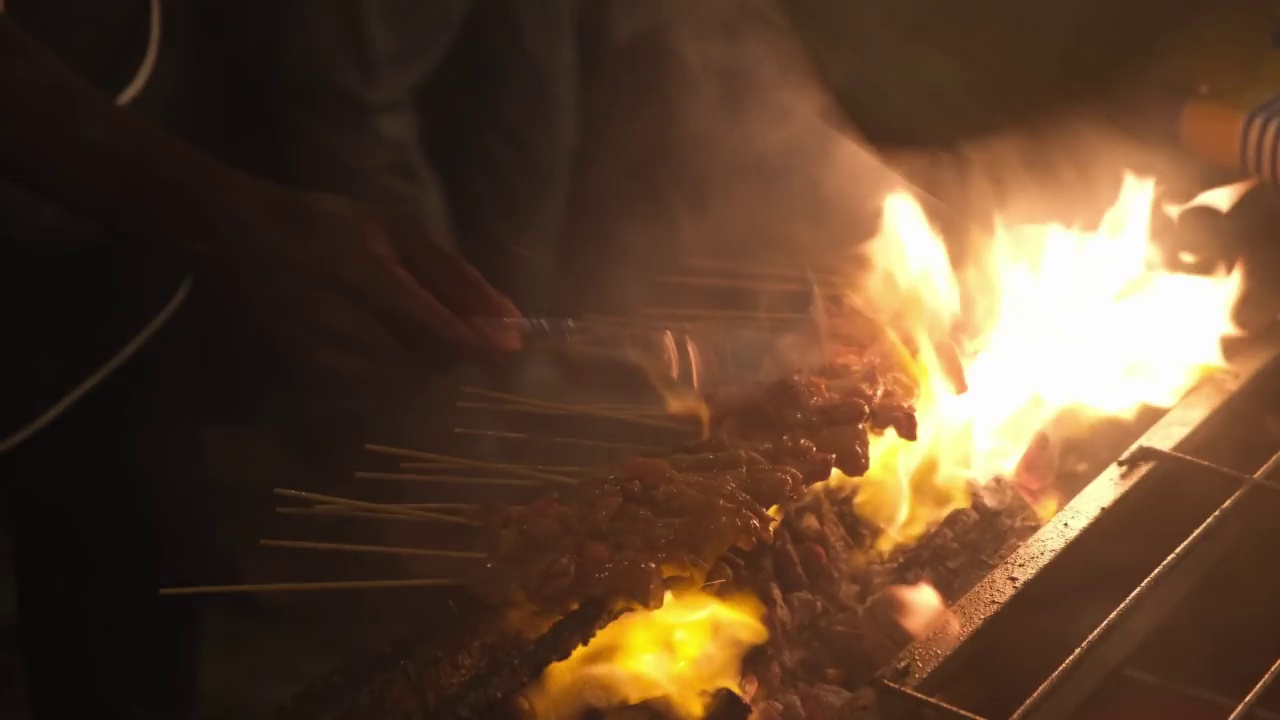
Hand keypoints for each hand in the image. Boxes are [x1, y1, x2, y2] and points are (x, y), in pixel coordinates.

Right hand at [200, 186, 522, 393]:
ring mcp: (310, 347)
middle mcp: (332, 313)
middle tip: (450, 328)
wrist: (236, 234)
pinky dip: (387, 374)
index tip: (505, 348)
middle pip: (418, 360)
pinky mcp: (298, 368)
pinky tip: (379, 346)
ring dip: (419, 364)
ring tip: (408, 331)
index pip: (431, 325)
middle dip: (447, 350)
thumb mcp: (394, 230)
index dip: (473, 343)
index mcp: (360, 269)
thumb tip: (511, 322)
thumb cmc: (327, 224)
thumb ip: (455, 276)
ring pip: (396, 380)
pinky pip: (366, 387)